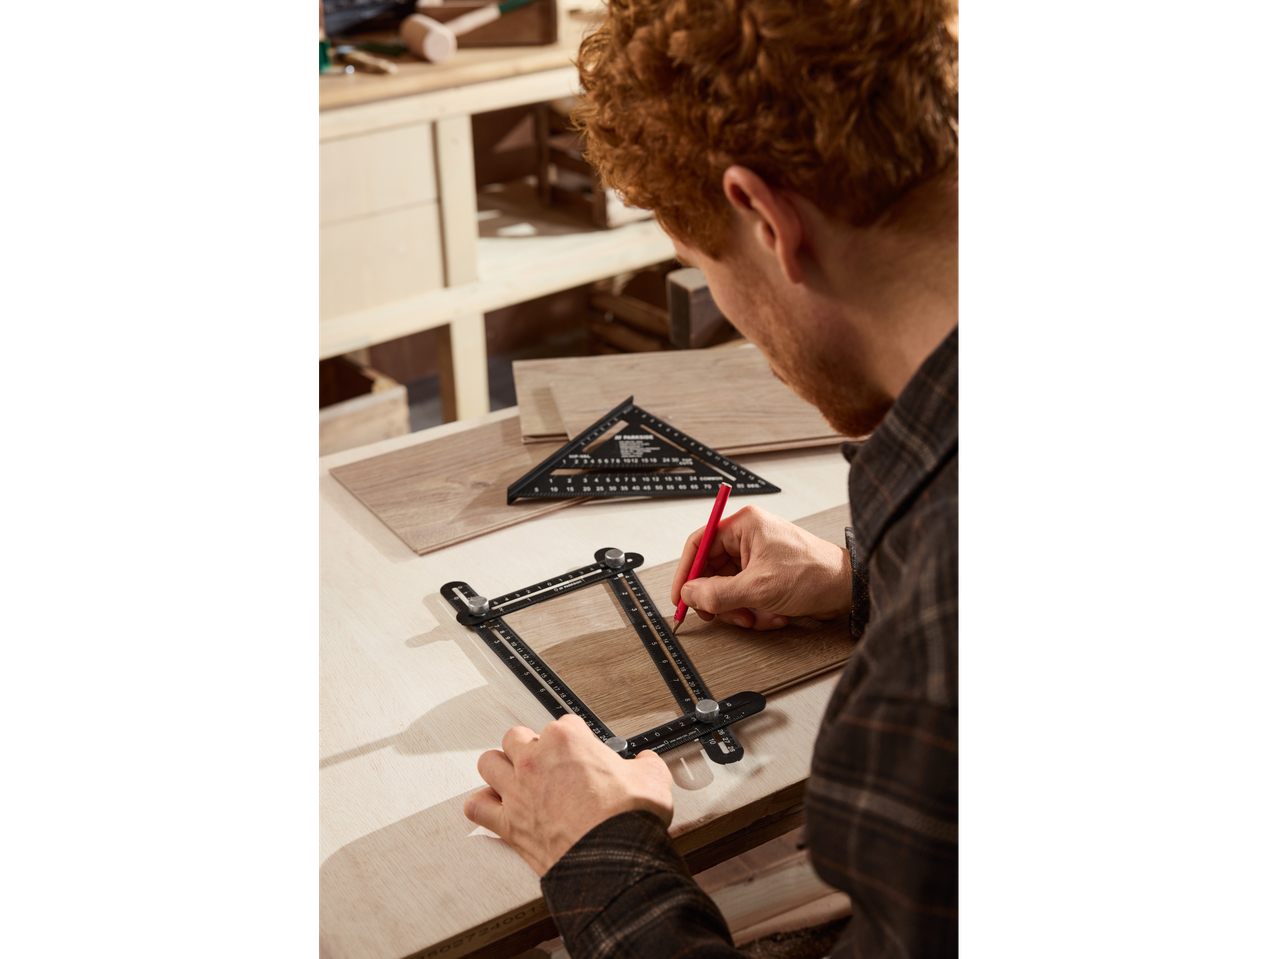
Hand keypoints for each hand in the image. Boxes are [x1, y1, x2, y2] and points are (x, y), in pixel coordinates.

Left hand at [464, 714, 673, 875]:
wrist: (614, 861)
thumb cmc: (626, 820)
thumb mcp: (651, 778)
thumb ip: (646, 764)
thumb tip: (647, 762)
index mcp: (568, 740)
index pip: (563, 724)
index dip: (575, 738)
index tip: (582, 750)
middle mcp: (535, 761)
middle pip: (517, 736)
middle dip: (531, 745)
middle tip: (546, 760)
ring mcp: (517, 792)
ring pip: (489, 763)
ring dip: (500, 767)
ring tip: (515, 776)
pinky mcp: (508, 824)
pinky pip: (477, 807)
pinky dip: (483, 806)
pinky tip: (494, 807)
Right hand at [671, 505, 851, 629]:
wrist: (847, 588)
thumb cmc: (814, 574)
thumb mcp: (758, 588)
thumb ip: (717, 593)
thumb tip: (691, 594)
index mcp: (744, 525)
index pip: (699, 543)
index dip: (686, 572)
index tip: (681, 595)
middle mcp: (750, 536)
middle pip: (713, 570)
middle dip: (720, 598)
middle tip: (719, 614)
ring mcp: (759, 555)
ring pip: (729, 586)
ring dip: (740, 608)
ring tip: (758, 616)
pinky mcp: (768, 572)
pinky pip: (746, 593)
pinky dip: (754, 608)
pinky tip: (772, 614)